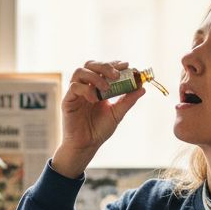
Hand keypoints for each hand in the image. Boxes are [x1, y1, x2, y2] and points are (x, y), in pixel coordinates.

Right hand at [52, 60, 146, 177]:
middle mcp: (85, 86)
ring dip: (95, 76)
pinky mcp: (68, 100)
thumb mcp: (118, 113)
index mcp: (96, 87)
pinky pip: (74, 87)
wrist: (87, 145)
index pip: (103, 68)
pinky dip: (86, 90)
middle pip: (90, 64)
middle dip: (105, 66)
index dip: (114, 64)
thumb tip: (142, 88)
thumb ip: (128, 100)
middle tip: (116, 75)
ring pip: (80, 71)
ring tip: (106, 88)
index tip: (126, 66)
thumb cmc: (100, 130)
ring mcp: (76, 92)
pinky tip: (94, 100)